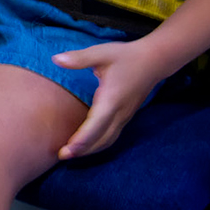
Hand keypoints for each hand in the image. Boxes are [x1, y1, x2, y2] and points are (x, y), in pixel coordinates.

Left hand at [52, 39, 168, 159]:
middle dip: (83, 149)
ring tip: (71, 154)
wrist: (153, 61)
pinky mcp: (126, 116)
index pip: (96, 125)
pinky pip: (112, 135)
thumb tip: (56, 59)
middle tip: (62, 156)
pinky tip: (87, 145)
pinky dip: (99, 144)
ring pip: (108, 140)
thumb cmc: (125, 56)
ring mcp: (124, 116)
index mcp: (112, 99)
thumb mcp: (101, 53)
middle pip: (102, 138)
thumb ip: (79, 58)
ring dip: (91, 149)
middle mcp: (120, 112)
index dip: (82, 139)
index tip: (68, 149)